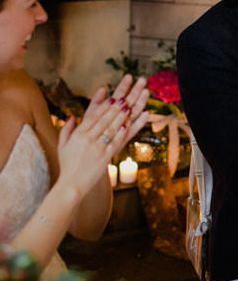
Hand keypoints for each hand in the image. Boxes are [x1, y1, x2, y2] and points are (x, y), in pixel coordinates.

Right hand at [57, 75, 148, 195]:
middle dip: (117, 105)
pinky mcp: (105, 156)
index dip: (104, 104)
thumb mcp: (63, 146)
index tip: (112, 95)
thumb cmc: (67, 165)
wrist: (71, 185)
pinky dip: (122, 132)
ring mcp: (97, 147)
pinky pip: (115, 141)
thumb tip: (73, 116)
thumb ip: (67, 130)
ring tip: (130, 105)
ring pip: (111, 127)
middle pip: (105, 118)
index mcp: (79, 134)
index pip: (93, 115)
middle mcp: (88, 138)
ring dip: (122, 115)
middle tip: (126, 95)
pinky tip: (129, 124)